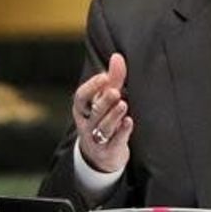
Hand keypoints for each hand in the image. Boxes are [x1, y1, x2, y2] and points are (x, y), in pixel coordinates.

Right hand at [72, 53, 133, 172]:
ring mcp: (96, 139)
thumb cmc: (103, 119)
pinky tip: (129, 122)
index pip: (81, 97)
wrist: (101, 155)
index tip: (104, 77)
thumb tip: (117, 56)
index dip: (91, 87)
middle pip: (93, 112)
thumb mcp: (106, 99)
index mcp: (82, 109)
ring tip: (123, 104)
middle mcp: (86, 124)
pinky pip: (114, 141)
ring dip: (113, 116)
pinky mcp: (109, 151)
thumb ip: (113, 78)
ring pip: (103, 128)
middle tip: (115, 91)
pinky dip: (122, 132)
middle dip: (103, 102)